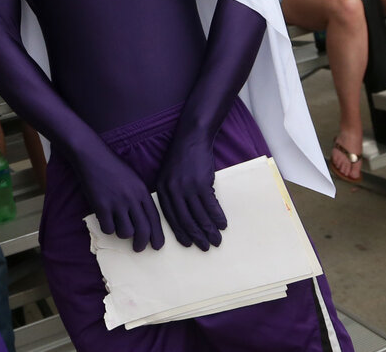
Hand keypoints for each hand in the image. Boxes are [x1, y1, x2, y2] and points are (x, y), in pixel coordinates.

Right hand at [76, 148, 164, 251]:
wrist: (93, 157)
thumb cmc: (114, 168)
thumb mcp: (134, 180)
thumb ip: (140, 198)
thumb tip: (144, 221)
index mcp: (142, 191)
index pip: (155, 219)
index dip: (157, 235)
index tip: (157, 246)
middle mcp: (132, 198)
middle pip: (143, 230)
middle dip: (141, 243)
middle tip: (138, 249)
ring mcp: (117, 202)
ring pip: (126, 232)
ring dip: (122, 234)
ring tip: (118, 227)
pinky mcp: (101, 206)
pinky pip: (108, 228)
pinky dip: (108, 228)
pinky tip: (106, 221)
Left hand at [155, 136, 226, 250]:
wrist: (192, 138)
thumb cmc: (181, 158)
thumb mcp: (168, 176)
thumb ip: (172, 195)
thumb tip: (183, 216)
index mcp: (163, 190)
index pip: (170, 218)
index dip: (180, 232)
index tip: (188, 244)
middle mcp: (173, 191)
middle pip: (185, 220)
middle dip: (197, 236)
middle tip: (206, 247)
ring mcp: (187, 187)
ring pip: (199, 215)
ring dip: (210, 230)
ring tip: (217, 240)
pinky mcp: (201, 183)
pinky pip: (210, 205)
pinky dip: (217, 217)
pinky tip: (223, 225)